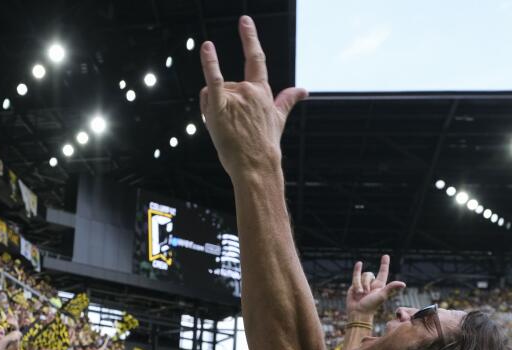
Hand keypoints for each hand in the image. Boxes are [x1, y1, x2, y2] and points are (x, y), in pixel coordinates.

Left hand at [199, 17, 306, 180]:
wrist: (257, 166)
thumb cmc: (265, 145)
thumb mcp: (278, 118)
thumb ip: (287, 99)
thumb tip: (304, 89)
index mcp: (261, 91)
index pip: (256, 59)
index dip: (249, 38)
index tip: (244, 21)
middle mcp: (249, 91)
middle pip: (224, 85)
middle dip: (221, 103)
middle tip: (231, 127)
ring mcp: (237, 98)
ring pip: (213, 92)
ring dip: (211, 107)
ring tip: (224, 129)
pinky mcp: (222, 107)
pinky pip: (214, 81)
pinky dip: (210, 64)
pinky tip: (207, 48)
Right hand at [346, 255, 404, 319]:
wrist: (358, 312)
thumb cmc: (371, 305)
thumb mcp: (382, 295)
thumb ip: (391, 288)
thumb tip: (403, 284)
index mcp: (380, 286)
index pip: (383, 272)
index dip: (384, 264)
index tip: (385, 256)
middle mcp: (372, 284)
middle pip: (369, 274)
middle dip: (366, 283)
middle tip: (365, 293)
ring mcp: (363, 284)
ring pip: (361, 276)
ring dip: (359, 285)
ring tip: (359, 294)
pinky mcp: (354, 286)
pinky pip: (355, 277)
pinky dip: (356, 270)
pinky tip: (359, 263)